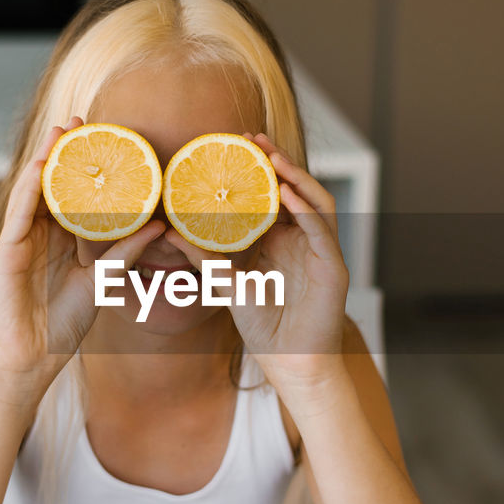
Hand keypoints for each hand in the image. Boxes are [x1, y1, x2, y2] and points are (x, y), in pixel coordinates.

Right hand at [0, 116, 166, 384]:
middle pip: (51, 185)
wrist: (32, 361)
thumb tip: (162, 225)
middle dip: (63, 152)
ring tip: (60, 131)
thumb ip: (127, 253)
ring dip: (44, 159)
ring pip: (32, 192)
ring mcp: (18, 242)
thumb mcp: (103, 282)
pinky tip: (39, 166)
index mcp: (58, 241)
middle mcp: (36, 236)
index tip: (103, 139)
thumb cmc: (62, 328)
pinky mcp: (4, 254)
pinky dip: (28, 189)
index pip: (71, 195)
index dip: (84, 168)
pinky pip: (18, 215)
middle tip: (81, 121)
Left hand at [163, 131, 348, 395]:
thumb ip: (204, 258)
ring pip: (315, 201)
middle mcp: (305, 241)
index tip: (237, 145)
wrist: (291, 364)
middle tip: (252, 138)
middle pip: (297, 190)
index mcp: (283, 242)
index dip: (260, 170)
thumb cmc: (265, 329)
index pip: (275, 196)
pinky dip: (305, 209)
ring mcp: (322, 251)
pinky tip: (286, 194)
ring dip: (296, 177)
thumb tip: (169, 234)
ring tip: (271, 158)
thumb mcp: (228, 285)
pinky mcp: (334, 267)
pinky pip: (321, 230)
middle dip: (277, 162)